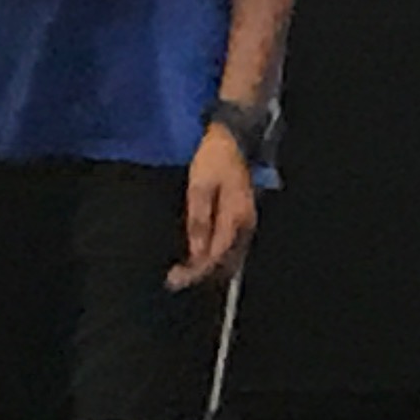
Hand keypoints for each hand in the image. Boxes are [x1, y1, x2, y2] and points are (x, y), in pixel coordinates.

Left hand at [169, 120, 257, 287]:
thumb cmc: (213, 159)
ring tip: (183, 273)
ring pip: (229, 258)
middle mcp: (245, 225)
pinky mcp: (241, 219)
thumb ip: (198, 221)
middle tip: (175, 280)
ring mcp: (245, 223)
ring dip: (207, 268)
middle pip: (226, 263)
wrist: (232, 139)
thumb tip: (197, 252)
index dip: (195, 271)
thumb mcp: (199, 187)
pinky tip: (198, 257)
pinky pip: (229, 247)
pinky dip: (213, 257)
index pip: (216, 256)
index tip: (174, 278)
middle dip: (201, 274)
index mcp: (235, 218)